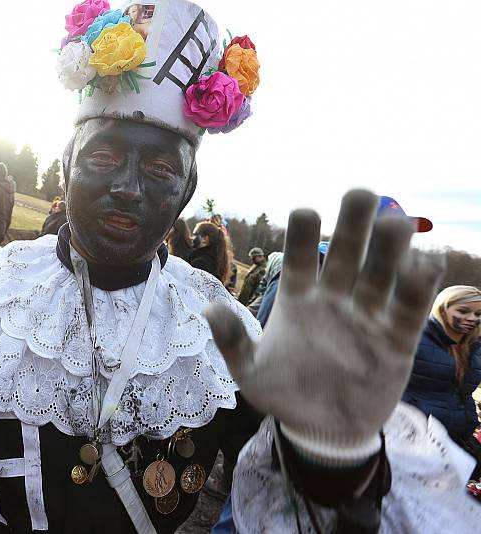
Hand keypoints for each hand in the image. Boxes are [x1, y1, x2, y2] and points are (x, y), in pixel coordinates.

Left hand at [205, 190, 443, 463]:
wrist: (321, 431)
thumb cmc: (284, 394)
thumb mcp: (249, 373)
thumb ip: (232, 342)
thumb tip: (209, 308)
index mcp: (298, 298)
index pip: (300, 255)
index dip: (303, 233)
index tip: (305, 212)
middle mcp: (334, 298)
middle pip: (347, 250)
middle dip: (354, 221)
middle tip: (361, 194)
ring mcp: (367, 316)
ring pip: (381, 271)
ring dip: (391, 245)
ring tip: (397, 222)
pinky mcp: (395, 339)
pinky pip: (408, 308)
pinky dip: (419, 285)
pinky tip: (425, 263)